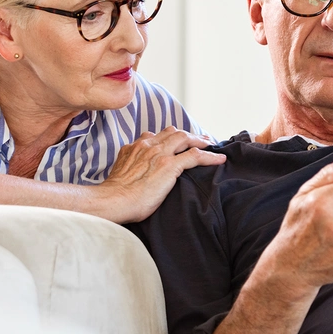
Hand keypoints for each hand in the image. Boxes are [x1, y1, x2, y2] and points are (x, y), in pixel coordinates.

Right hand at [100, 126, 225, 222]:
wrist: (113, 201)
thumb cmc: (114, 195)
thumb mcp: (120, 172)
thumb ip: (130, 165)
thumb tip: (136, 172)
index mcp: (135, 146)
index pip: (157, 135)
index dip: (170, 137)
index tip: (178, 142)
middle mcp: (147, 145)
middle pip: (173, 132)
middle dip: (188, 135)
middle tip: (201, 140)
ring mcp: (160, 153)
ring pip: (185, 138)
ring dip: (200, 140)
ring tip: (211, 145)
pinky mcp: (170, 165)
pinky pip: (195, 156)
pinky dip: (210, 156)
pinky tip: (220, 159)